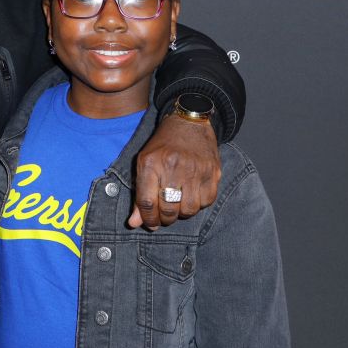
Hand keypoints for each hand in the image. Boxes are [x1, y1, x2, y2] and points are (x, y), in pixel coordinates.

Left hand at [128, 113, 221, 229]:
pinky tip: (192, 196)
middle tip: (164, 217)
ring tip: (178, 205)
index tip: (149, 223)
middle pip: (168, 209)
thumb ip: (138, 195)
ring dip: (182, 213)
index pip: (147, 202)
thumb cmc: (163, 146)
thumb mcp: (144, 164)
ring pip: (188, 210)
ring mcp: (196, 169)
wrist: (189, 124)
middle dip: (164, 219)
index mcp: (151, 163)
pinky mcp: (213, 172)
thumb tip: (134, 223)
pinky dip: (198, 205)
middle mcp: (173, 166)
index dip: (147, 219)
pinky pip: (206, 202)